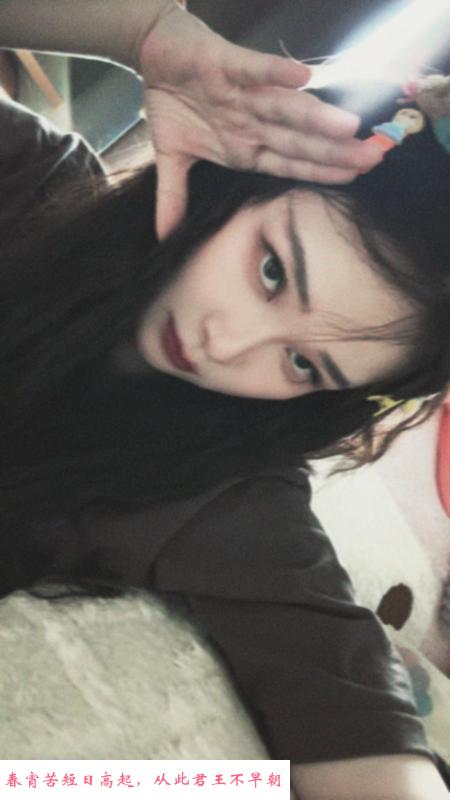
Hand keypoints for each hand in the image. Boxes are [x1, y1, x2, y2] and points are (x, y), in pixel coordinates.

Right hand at [139, 4, 382, 238]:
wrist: (154, 52)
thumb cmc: (174, 101)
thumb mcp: (171, 156)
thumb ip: (173, 196)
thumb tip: (164, 237)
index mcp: (245, 144)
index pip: (290, 163)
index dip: (320, 171)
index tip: (353, 180)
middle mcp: (253, 120)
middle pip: (299, 139)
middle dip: (334, 151)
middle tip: (373, 158)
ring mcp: (243, 93)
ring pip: (285, 108)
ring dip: (315, 118)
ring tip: (349, 127)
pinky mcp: (226, 63)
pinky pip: (253, 69)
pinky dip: (275, 73)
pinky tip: (304, 78)